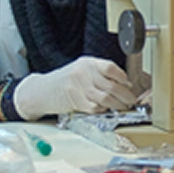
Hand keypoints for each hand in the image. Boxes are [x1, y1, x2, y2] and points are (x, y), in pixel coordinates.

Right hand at [13, 56, 136, 118]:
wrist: (43, 90)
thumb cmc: (66, 81)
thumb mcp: (83, 71)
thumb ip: (100, 75)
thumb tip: (124, 85)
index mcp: (88, 62)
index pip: (110, 68)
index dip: (123, 78)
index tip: (129, 85)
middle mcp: (83, 72)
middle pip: (110, 85)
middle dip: (124, 95)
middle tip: (131, 101)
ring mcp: (77, 86)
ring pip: (104, 98)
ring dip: (117, 105)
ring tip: (122, 107)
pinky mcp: (73, 100)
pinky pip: (94, 107)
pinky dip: (102, 110)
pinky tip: (105, 109)